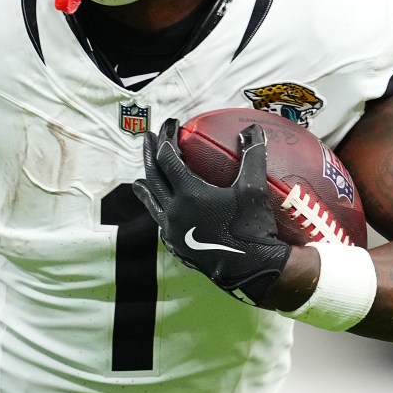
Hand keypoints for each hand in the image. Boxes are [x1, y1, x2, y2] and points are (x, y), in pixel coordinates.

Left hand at [132, 119, 289, 305]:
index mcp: (189, 193)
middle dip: (149, 153)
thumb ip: (252, 156)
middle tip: (147, 136)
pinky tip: (158, 209)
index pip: (167, 157)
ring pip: (152, 201)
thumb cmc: (253, 228)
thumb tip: (252, 128)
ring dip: (146, 184)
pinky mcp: (177, 245)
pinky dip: (155, 209)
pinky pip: (159, 221)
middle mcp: (174, 211)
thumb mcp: (254, 189)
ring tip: (139, 177)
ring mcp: (172, 230)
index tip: (171, 124)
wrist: (253, 269)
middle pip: (153, 175)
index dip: (166, 137)